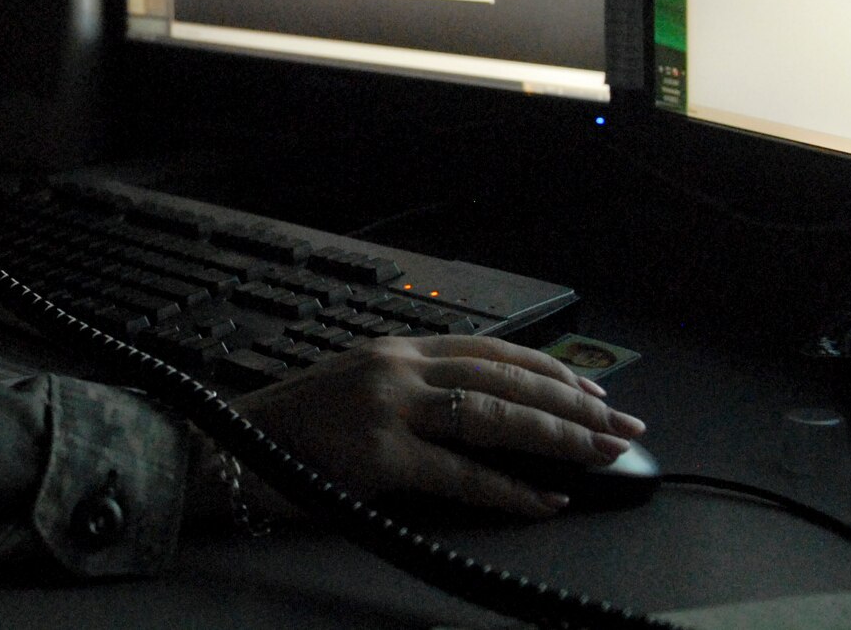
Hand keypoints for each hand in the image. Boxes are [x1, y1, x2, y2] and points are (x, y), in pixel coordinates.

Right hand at [193, 335, 645, 520]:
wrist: (227, 445)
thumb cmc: (292, 430)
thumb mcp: (357, 390)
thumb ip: (413, 394)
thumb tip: (483, 415)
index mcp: (395, 350)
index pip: (492, 350)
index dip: (550, 370)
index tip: (594, 391)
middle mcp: (396, 368)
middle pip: (505, 379)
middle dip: (574, 404)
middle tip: (623, 425)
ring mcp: (387, 408)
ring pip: (494, 417)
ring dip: (558, 438)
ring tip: (602, 454)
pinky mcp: (379, 455)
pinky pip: (461, 474)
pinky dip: (510, 490)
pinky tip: (545, 499)